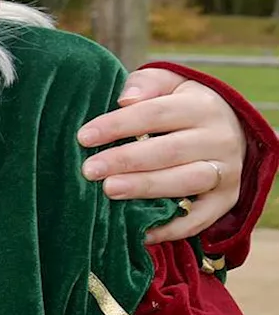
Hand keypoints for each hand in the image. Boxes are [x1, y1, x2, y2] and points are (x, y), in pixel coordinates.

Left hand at [76, 69, 243, 242]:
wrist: (231, 129)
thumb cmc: (182, 105)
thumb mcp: (169, 83)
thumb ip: (146, 85)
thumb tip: (125, 99)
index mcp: (201, 106)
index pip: (154, 114)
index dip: (117, 125)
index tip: (83, 137)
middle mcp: (219, 139)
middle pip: (169, 151)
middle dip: (126, 161)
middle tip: (90, 170)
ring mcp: (226, 171)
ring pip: (185, 182)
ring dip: (145, 189)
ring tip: (109, 191)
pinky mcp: (226, 199)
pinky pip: (200, 218)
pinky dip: (171, 228)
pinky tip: (140, 231)